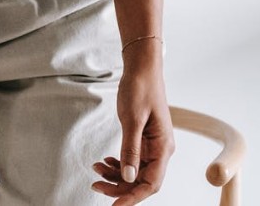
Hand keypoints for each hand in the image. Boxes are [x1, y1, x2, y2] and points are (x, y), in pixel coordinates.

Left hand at [92, 48, 172, 203]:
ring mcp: (153, 145)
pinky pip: (133, 159)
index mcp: (163, 148)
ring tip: (96, 169)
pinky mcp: (144, 139)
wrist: (141, 68)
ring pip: (135, 171)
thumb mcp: (132, 119)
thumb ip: (130, 149)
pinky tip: (105, 162)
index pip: (151, 183)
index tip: (115, 205)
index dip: (133, 196)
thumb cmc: (140, 89)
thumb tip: (127, 176)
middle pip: (142, 180)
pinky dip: (118, 163)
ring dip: (116, 175)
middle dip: (119, 186)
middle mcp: (161, 150)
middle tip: (95, 186)